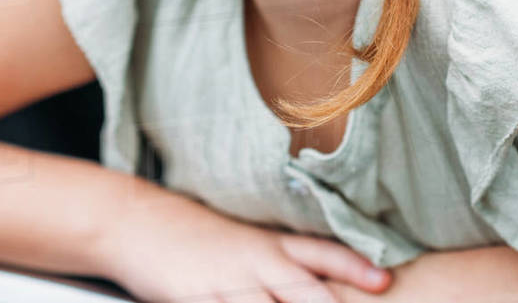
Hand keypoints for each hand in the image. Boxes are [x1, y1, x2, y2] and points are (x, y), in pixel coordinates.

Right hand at [98, 188, 392, 301]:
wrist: (134, 222)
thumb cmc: (191, 236)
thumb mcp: (241, 242)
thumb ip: (277, 265)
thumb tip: (315, 287)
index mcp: (267, 244)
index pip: (320, 254)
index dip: (353, 267)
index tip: (384, 280)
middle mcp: (252, 262)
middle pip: (303, 292)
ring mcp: (225, 284)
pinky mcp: (196, 301)